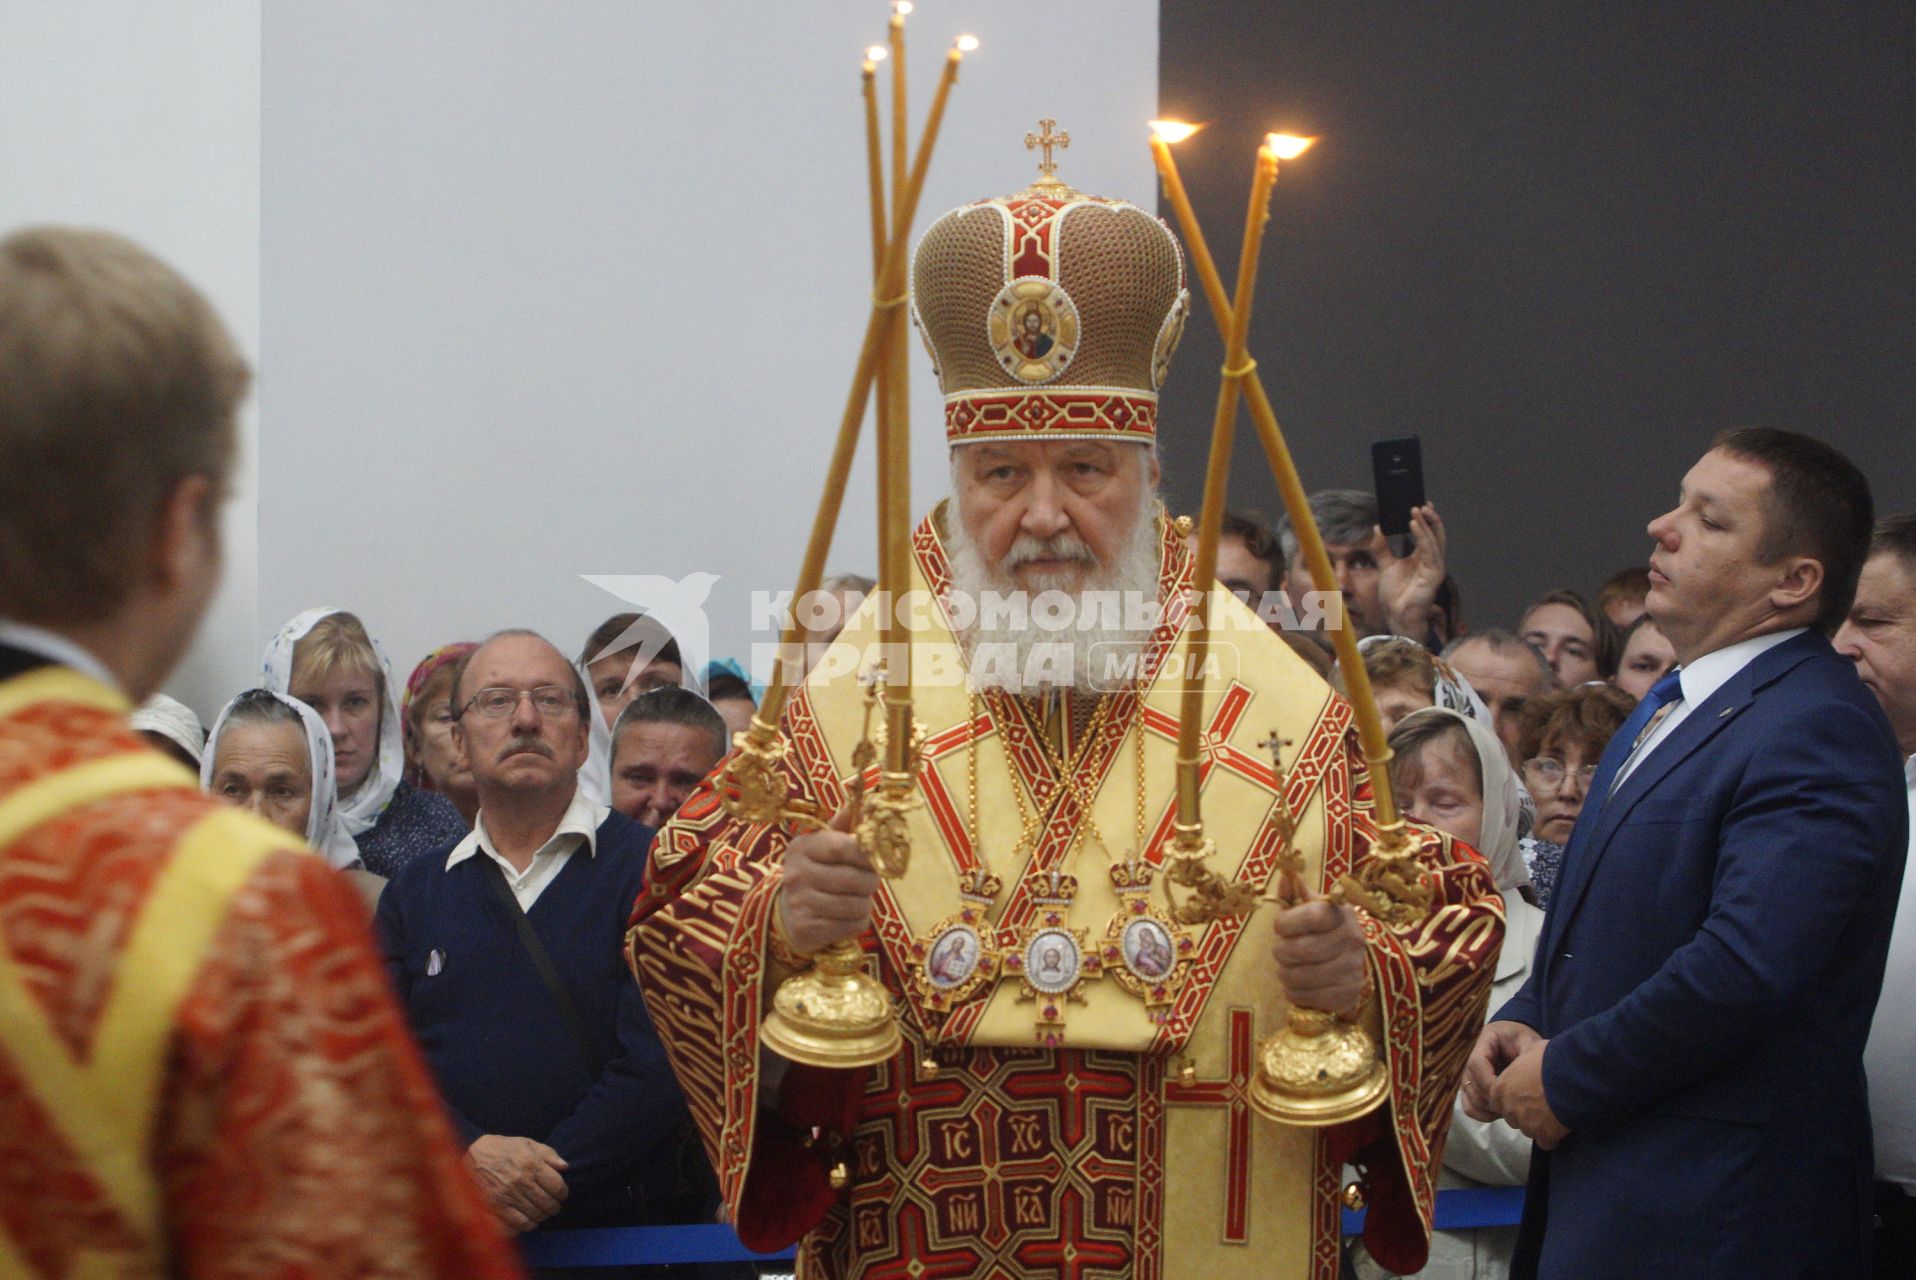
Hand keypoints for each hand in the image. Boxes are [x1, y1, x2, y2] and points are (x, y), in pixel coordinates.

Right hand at [465, 1134, 568, 1234]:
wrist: (475, 1155)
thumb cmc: (505, 1148)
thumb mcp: (528, 1144)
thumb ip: (549, 1154)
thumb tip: (565, 1167)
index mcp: (532, 1164)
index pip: (557, 1186)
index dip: (563, 1193)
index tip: (561, 1195)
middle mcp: (522, 1180)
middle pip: (548, 1202)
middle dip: (555, 1207)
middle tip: (554, 1206)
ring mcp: (509, 1194)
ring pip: (536, 1214)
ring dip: (543, 1216)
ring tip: (543, 1213)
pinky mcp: (497, 1205)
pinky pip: (519, 1222)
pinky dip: (529, 1224)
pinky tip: (531, 1221)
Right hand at [778, 803, 877, 954]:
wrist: (784, 914)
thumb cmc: (814, 873)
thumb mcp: (822, 846)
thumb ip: (845, 826)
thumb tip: (872, 799)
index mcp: (802, 848)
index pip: (843, 847)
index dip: (866, 854)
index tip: (874, 858)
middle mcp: (797, 874)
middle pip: (855, 879)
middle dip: (870, 882)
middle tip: (866, 882)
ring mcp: (800, 904)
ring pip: (857, 905)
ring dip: (864, 904)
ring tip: (855, 900)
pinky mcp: (807, 929)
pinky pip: (853, 925)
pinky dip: (857, 922)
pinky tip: (845, 917)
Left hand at [1270, 876, 1369, 1017]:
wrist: (1348, 966)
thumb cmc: (1319, 933)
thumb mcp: (1308, 909)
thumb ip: (1293, 893)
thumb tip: (1287, 874)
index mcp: (1341, 913)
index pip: (1313, 915)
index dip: (1288, 922)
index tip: (1281, 927)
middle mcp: (1353, 939)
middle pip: (1302, 950)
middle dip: (1281, 952)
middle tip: (1281, 952)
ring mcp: (1353, 969)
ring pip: (1299, 976)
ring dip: (1285, 974)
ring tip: (1289, 968)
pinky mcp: (1348, 995)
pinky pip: (1305, 997)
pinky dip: (1293, 992)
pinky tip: (1299, 985)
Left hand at [1377, 503, 1446, 639]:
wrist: (1396, 616)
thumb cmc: (1394, 595)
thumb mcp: (1385, 565)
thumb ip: (1382, 548)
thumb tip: (1377, 528)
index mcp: (1422, 558)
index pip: (1427, 534)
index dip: (1425, 519)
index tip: (1418, 504)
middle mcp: (1431, 560)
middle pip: (1435, 533)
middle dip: (1430, 517)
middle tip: (1421, 503)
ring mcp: (1434, 567)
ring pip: (1434, 539)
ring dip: (1426, 523)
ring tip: (1416, 509)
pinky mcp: (1434, 574)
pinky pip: (1429, 550)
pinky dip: (1423, 536)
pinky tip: (1414, 525)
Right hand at [1462, 1020, 1540, 1121]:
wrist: (1519, 1041)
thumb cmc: (1525, 1041)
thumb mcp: (1530, 1042)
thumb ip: (1529, 1052)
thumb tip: (1526, 1073)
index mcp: (1485, 1039)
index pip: (1476, 1064)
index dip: (1489, 1082)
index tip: (1509, 1093)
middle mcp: (1470, 1057)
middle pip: (1470, 1084)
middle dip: (1491, 1099)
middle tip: (1513, 1106)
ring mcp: (1469, 1075)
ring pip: (1470, 1099)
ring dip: (1488, 1108)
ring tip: (1509, 1110)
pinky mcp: (1471, 1089)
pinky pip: (1469, 1107)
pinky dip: (1483, 1114)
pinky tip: (1500, 1114)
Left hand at [1489, 1039, 1569, 1148]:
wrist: (1572, 1078)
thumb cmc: (1550, 1060)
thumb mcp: (1529, 1052)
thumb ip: (1519, 1065)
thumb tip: (1526, 1062)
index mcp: (1500, 1089)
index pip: (1498, 1101)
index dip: (1514, 1098)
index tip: (1528, 1093)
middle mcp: (1508, 1109)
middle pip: (1513, 1117)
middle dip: (1525, 1113)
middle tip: (1543, 1103)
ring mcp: (1525, 1124)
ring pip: (1528, 1130)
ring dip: (1539, 1125)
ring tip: (1554, 1112)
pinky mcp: (1543, 1136)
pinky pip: (1545, 1141)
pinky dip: (1553, 1137)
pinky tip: (1562, 1124)